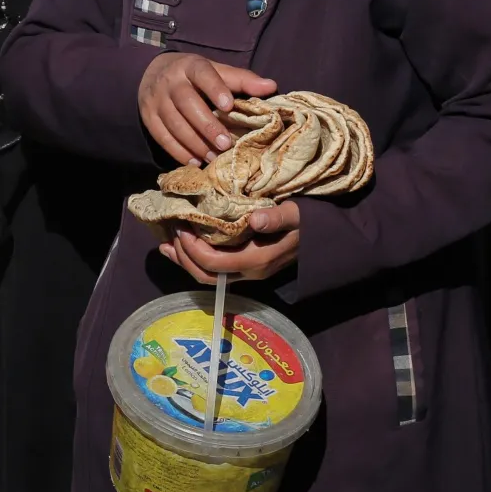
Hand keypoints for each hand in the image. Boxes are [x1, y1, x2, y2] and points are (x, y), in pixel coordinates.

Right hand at [138, 52, 276, 166]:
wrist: (153, 73)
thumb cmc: (195, 76)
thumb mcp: (216, 71)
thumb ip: (242, 80)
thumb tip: (272, 86)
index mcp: (191, 66)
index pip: (203, 74)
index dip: (215, 89)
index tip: (229, 106)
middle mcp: (171, 81)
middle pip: (187, 103)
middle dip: (207, 126)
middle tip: (225, 144)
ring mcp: (156, 99)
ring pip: (174, 123)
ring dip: (194, 143)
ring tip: (212, 157)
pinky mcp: (148, 116)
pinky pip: (161, 136)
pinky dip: (178, 151)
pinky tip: (194, 161)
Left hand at [158, 201, 301, 282]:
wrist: (323, 237)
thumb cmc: (308, 222)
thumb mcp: (297, 215)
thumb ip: (277, 218)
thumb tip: (255, 219)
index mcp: (257, 260)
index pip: (214, 263)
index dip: (192, 248)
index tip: (182, 224)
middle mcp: (249, 272)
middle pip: (205, 274)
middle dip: (183, 255)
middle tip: (172, 228)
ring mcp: (247, 272)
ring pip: (206, 276)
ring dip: (184, 260)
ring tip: (167, 242)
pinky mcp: (245, 267)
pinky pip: (214, 271)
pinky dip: (193, 261)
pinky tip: (179, 249)